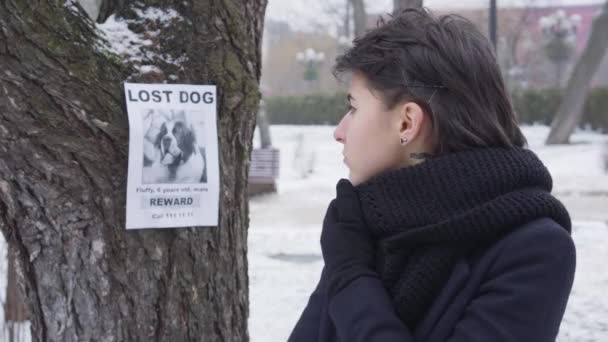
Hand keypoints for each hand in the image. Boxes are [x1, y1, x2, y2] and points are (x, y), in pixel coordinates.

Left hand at [321, 179, 376, 298]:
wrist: (354, 283)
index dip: (352, 197)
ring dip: (361, 226)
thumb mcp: (352, 223)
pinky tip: (376, 238)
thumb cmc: (352, 251)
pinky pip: (356, 243)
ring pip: (351, 230)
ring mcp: (339, 249)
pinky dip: (363, 238)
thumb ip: (348, 202)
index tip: (367, 195)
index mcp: (330, 224)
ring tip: (378, 221)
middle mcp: (331, 236)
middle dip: (357, 211)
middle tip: (375, 208)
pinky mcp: (349, 260)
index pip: (339, 203)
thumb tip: (342, 181)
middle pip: (345, 217)